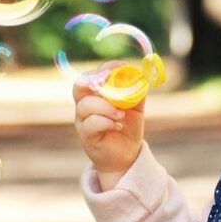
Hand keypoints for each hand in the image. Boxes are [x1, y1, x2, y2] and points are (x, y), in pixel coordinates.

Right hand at [73, 61, 145, 176]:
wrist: (126, 155)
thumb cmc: (127, 128)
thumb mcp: (136, 107)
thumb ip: (137, 92)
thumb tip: (141, 76)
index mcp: (95, 95)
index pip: (91, 76)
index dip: (103, 68)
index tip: (120, 66)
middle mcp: (85, 106)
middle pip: (79, 86)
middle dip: (95, 80)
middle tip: (110, 81)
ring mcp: (83, 121)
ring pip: (86, 105)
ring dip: (106, 106)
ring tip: (121, 114)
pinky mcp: (86, 136)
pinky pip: (90, 124)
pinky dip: (106, 122)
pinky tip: (117, 125)